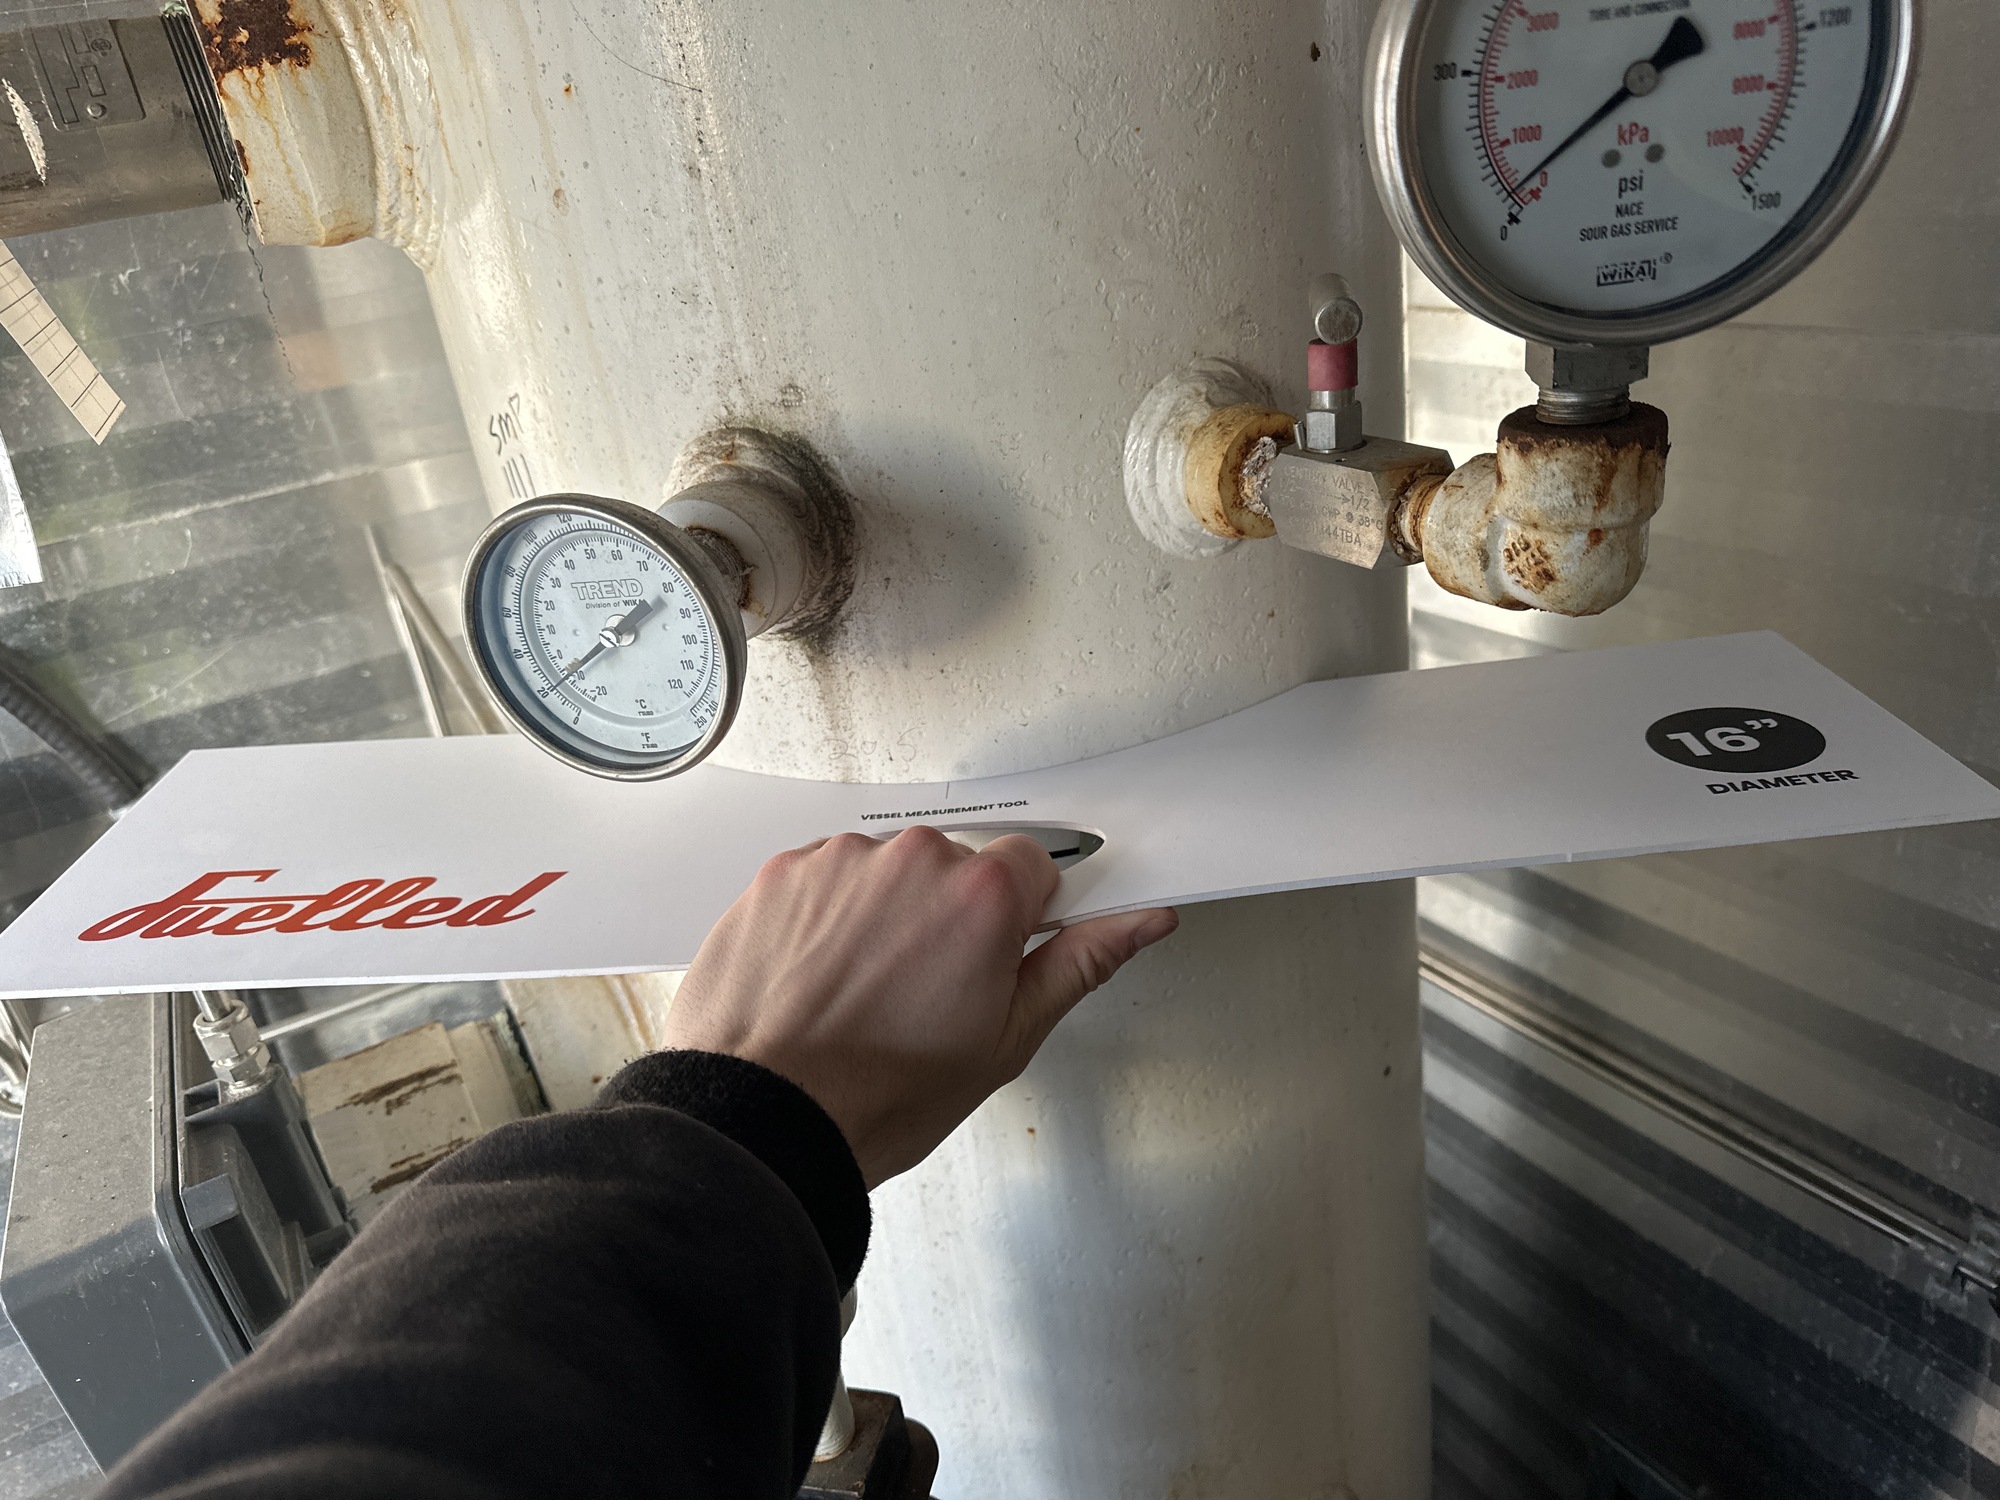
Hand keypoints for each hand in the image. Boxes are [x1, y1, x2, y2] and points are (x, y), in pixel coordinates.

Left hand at [660, 827, 1177, 1186]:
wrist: (767, 1117)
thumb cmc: (879, 1094)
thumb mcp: (1005, 1041)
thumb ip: (1079, 965)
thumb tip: (1139, 924)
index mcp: (981, 896)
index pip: (1033, 864)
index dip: (1020, 917)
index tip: (1000, 951)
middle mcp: (910, 861)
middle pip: (954, 867)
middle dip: (949, 918)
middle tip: (928, 994)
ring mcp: (839, 863)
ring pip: (885, 873)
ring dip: (883, 916)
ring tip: (864, 994)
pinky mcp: (780, 875)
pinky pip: (823, 881)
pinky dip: (825, 920)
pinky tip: (821, 980)